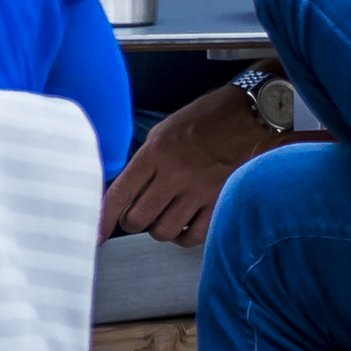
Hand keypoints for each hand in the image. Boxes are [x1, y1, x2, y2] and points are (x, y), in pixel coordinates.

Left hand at [103, 83, 278, 244]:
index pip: (119, 194)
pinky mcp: (222, 202)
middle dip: (133, 222)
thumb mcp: (164, 132)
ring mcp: (199, 190)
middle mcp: (175, 173)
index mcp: (156, 152)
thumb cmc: (206, 119)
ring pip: (163, 231)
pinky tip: (183, 225)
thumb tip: (127, 194)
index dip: (103, 219)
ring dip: (158, 229)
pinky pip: (193, 236)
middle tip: (141, 213)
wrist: (254, 114)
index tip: (97, 236)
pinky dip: (183, 236)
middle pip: (137, 219)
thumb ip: (144, 162)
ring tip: (165, 215)